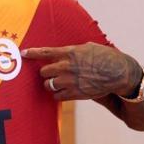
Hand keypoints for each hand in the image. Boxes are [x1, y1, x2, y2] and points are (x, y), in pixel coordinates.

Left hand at [21, 42, 142, 100]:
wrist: (119, 73)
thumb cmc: (105, 57)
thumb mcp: (88, 47)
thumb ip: (72, 50)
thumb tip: (62, 52)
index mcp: (70, 53)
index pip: (45, 52)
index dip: (32, 53)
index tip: (23, 53)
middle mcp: (67, 67)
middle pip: (43, 72)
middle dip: (45, 72)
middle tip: (51, 73)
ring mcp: (70, 81)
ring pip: (48, 85)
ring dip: (50, 84)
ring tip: (57, 83)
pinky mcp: (75, 93)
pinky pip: (57, 96)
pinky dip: (58, 94)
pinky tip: (63, 91)